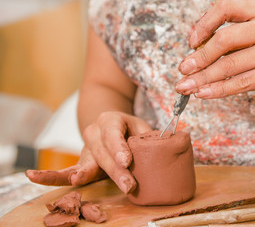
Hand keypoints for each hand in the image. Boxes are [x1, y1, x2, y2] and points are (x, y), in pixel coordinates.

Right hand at [26, 112, 151, 193]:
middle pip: (103, 152)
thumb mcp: (141, 127)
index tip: (126, 161)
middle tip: (128, 185)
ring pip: (86, 161)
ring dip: (85, 173)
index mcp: (110, 119)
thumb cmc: (130, 128)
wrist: (109, 123)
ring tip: (79, 179)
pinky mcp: (80, 162)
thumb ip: (151, 136)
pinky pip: (63, 169)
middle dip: (115, 170)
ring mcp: (84, 147)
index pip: (114, 133)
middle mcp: (94, 132)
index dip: (119, 147)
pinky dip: (50, 175)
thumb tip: (171, 143)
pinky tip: (34, 177)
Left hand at [175, 0, 254, 101]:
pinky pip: (241, 82)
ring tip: (186, 86)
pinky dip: (219, 89)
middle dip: (199, 58)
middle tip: (183, 70)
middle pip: (224, 39)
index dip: (204, 24)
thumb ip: (239, 35)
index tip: (191, 41)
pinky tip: (204, 93)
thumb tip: (199, 50)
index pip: (226, 8)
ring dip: (203, 78)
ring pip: (230, 65)